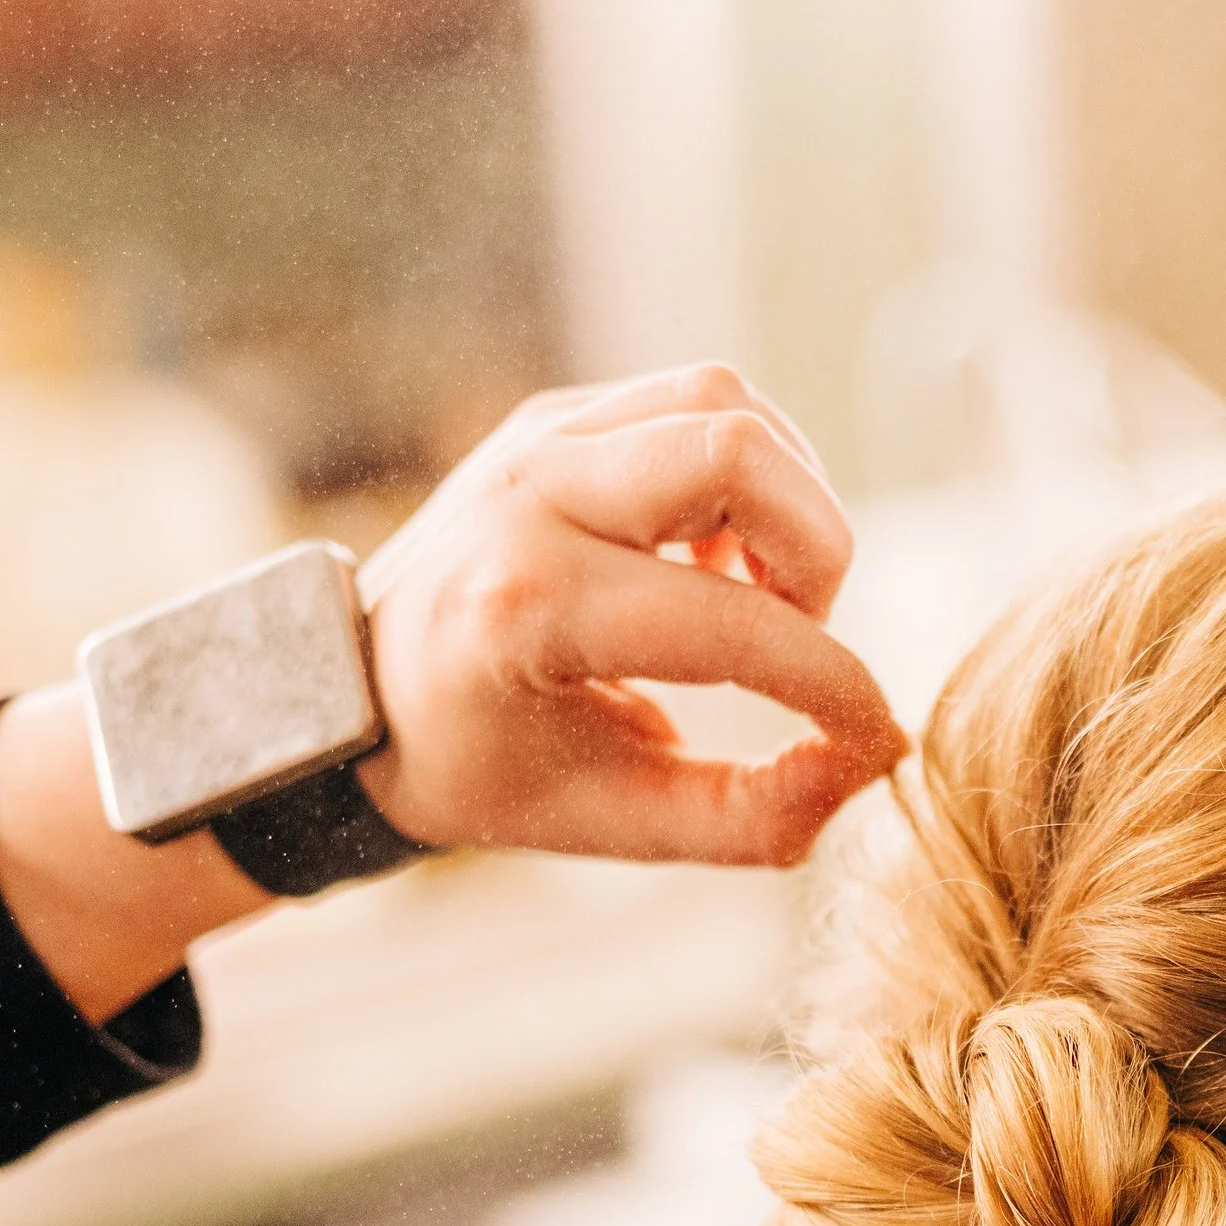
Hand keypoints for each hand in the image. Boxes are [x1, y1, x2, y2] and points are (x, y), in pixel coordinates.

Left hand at [355, 365, 904, 868]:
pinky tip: (724, 558)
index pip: (730, 626)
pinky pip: (698, 404)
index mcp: (525, 610)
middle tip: (804, 636)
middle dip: (818, 555)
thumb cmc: (483, 764)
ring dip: (789, 501)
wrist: (351, 689)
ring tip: (768, 594)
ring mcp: (540, 437)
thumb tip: (867, 764)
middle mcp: (529, 496)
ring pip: (726, 406)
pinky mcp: (559, 414)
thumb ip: (749, 816)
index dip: (835, 687)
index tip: (874, 736)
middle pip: (737, 456)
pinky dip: (748, 476)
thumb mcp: (611, 821)